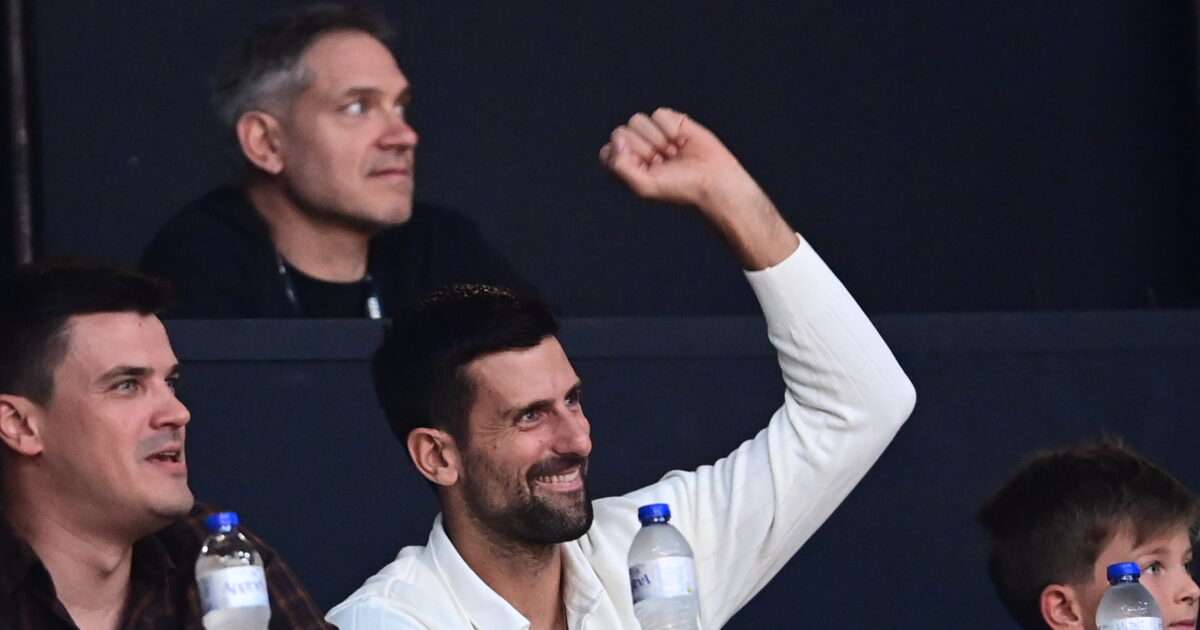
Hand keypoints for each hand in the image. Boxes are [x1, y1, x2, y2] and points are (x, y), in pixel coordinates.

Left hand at [599, 108, 747, 210]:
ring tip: (672, 153)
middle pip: (621, 132)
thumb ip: (619, 166)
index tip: (644, 170)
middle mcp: (637, 147)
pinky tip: (682, 141)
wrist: (711, 179)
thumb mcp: (644, 185)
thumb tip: (617, 139)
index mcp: (626, 166)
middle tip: (662, 163)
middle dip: (644, 149)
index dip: (624, 158)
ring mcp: (653, 133)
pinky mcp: (671, 121)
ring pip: (636, 119)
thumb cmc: (678, 188)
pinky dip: (670, 128)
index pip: (608, 151)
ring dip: (657, 139)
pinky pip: (658, 114)